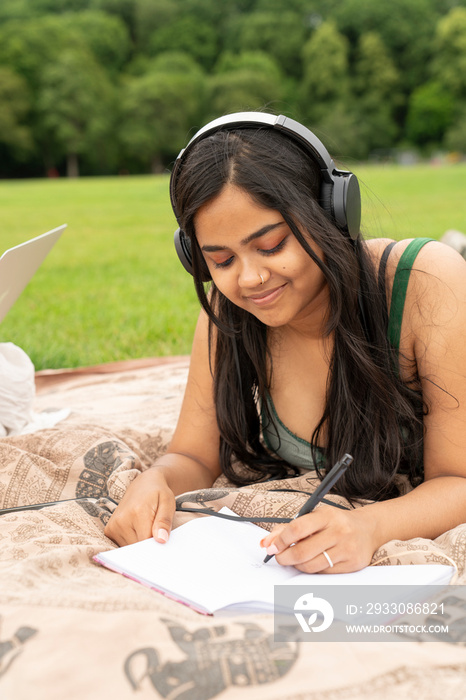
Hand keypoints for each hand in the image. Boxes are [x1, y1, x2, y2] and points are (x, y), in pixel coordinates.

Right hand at [104, 468, 175, 546]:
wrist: (143, 484)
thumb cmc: (158, 494)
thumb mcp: (168, 503)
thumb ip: (164, 522)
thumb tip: (161, 540)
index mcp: (137, 513)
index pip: (146, 542)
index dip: (156, 546)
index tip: (163, 543)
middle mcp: (121, 520)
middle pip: (137, 548)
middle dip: (148, 545)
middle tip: (156, 532)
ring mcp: (113, 526)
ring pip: (130, 548)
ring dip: (140, 543)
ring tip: (146, 527)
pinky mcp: (109, 530)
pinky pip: (123, 545)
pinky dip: (133, 541)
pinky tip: (138, 529)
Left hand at [260, 505, 376, 573]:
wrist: (367, 529)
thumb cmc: (335, 523)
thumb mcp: (314, 517)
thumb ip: (288, 528)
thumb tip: (265, 543)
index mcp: (327, 516)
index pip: (297, 529)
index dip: (281, 540)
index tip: (272, 547)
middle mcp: (339, 531)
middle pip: (303, 552)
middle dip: (285, 557)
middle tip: (279, 557)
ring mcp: (347, 548)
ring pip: (312, 566)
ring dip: (298, 566)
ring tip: (296, 560)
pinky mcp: (353, 564)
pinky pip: (325, 573)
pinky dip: (314, 570)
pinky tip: (313, 562)